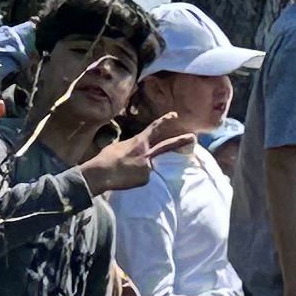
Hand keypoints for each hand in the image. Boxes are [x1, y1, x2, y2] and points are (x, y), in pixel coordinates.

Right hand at [79, 112, 197, 193]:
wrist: (102, 173)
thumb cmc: (106, 159)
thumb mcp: (119, 147)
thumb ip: (131, 146)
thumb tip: (133, 150)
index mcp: (139, 142)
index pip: (155, 128)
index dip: (165, 120)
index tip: (175, 115)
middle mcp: (147, 152)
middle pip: (168, 145)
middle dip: (181, 140)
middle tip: (193, 137)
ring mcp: (148, 166)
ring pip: (152, 166)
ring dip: (141, 169)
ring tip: (130, 171)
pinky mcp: (146, 178)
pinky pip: (145, 179)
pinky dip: (137, 180)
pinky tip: (127, 180)